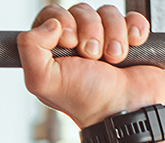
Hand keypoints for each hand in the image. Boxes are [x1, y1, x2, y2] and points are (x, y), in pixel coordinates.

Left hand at [18, 4, 164, 128]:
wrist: (124, 109)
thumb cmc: (85, 99)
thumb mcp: (43, 80)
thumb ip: (29, 48)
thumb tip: (50, 23)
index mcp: (52, 50)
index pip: (51, 14)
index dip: (62, 22)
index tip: (69, 43)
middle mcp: (77, 42)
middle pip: (81, 10)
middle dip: (90, 31)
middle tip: (93, 57)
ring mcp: (105, 39)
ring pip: (108, 12)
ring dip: (114, 35)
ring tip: (113, 60)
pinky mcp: (130, 38)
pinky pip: (132, 17)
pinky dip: (135, 29)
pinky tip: (133, 46)